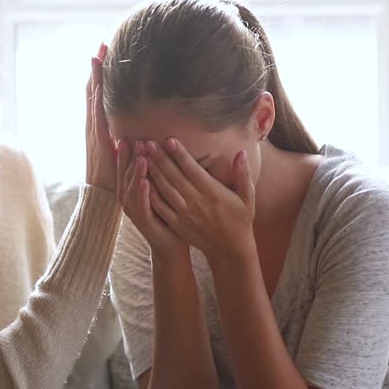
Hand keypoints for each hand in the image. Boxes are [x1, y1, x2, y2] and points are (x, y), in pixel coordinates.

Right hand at [85, 43, 116, 191]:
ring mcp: (94, 134)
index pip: (98, 94)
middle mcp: (93, 126)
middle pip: (92, 91)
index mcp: (98, 126)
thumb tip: (132, 118)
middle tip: (100, 45)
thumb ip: (124, 131)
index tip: (104, 53)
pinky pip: (98, 120)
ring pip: (92, 100)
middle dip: (96, 68)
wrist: (102, 196)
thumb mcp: (120, 147)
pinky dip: (97, 104)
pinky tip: (99, 88)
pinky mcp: (100, 144)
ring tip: (96, 59)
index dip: (100, 74)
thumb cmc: (114, 173)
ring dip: (94, 79)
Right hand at [118, 140, 189, 261]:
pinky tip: (145, 181)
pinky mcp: (144, 223)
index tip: (124, 138)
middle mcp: (129, 201)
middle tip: (135, 142)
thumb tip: (155, 151)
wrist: (171, 244)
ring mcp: (135, 212)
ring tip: (141, 158)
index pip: (124, 170)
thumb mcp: (159, 192)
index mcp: (131, 192)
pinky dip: (142, 194)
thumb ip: (154, 173)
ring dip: (136, 173)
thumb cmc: (167, 215)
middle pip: (125, 176)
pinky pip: (142, 206)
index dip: (123, 155)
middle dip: (129, 159)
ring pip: (132, 189)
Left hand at [144, 138, 256, 264]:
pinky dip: (150, 194)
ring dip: (152, 172)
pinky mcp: (177, 223)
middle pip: (174, 176)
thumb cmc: (240, 219)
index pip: (192, 169)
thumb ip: (243, 175)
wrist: (229, 249)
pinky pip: (160, 207)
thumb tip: (241, 153)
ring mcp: (184, 214)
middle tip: (147, 142)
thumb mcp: (247, 197)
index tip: (169, 139)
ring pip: (164, 190)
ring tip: (141, 157)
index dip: (180, 154)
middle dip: (160, 158)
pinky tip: (141, 181)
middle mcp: (196, 202)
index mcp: (212, 192)